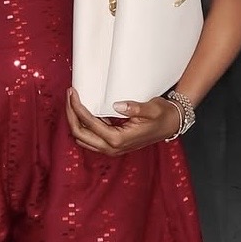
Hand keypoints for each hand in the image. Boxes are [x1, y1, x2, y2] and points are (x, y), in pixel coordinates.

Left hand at [65, 88, 183, 155]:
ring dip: (74, 120)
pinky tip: (83, 110)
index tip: (73, 92)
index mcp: (118, 139)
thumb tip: (117, 105)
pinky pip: (89, 138)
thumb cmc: (161, 116)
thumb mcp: (151, 108)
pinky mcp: (111, 146)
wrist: (170, 125)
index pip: (89, 124)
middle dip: (70, 114)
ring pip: (81, 138)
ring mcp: (111, 149)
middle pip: (79, 133)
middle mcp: (112, 148)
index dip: (77, 108)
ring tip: (73, 101)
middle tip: (69, 95)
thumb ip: (134, 108)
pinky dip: (82, 125)